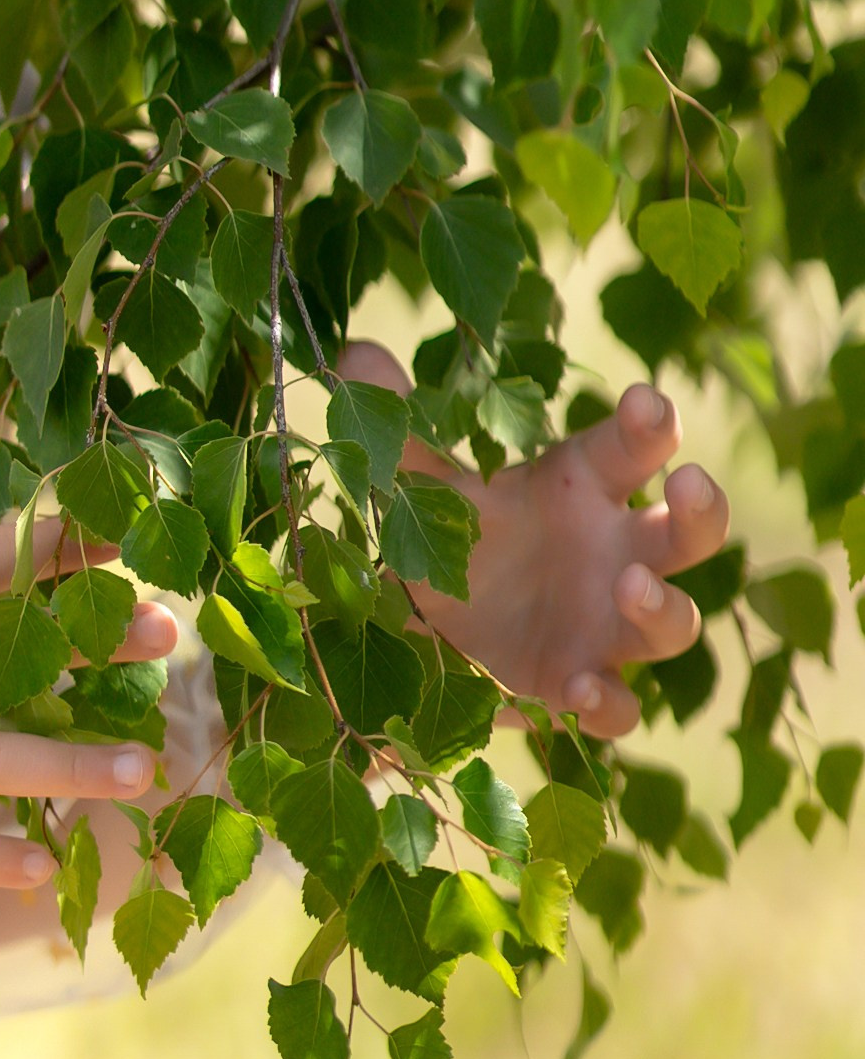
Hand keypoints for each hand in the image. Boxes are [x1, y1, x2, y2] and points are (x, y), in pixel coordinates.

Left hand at [337, 340, 728, 738]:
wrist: (415, 626)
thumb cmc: (445, 531)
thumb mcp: (417, 477)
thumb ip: (398, 422)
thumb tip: (355, 352)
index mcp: (577, 487)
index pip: (632, 448)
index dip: (650, 424)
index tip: (649, 401)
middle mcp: (610, 554)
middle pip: (688, 532)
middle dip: (703, 508)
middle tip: (690, 484)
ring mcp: (603, 626)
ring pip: (674, 623)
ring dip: (663, 607)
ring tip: (630, 585)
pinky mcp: (578, 686)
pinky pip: (618, 706)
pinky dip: (607, 702)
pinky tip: (578, 689)